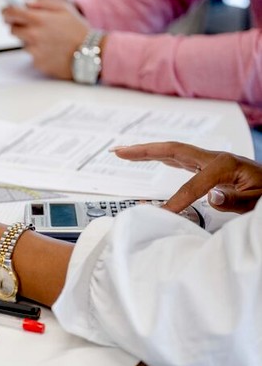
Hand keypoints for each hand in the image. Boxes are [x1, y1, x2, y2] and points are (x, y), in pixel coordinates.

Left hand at [2, 0, 90, 78]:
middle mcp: (33, 36)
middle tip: (32, 25)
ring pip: (23, 43)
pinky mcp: (37, 63)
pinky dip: (38, 51)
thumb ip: (42, 2)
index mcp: (38, 20)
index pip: (10, 13)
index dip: (6, 11)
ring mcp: (34, 51)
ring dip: (30, 39)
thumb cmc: (78, 29)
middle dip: (19, 25)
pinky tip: (51, 49)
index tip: (5, 11)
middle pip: (12, 29)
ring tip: (49, 38)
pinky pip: (31, 55)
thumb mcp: (64, 7)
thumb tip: (25, 2)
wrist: (90, 53)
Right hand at [113, 142, 261, 213]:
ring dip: (147, 151)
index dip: (175, 201)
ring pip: (173, 152)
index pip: (192, 186)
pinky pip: (179, 159)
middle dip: (143, 151)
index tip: (162, 215)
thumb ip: (235, 199)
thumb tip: (212, 196)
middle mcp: (214, 158)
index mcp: (224, 166)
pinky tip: (151, 157)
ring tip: (123, 152)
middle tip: (118, 152)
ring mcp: (211, 160)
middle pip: (172, 150)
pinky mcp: (210, 165)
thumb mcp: (257, 201)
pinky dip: (161, 156)